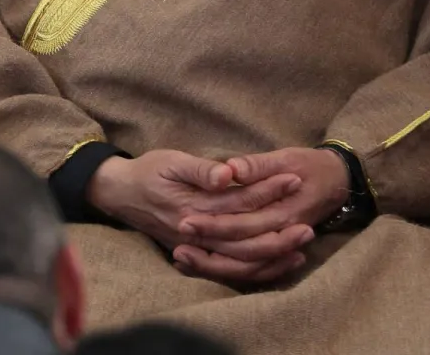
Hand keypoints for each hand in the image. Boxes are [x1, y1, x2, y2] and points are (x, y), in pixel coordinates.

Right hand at [89, 150, 313, 284]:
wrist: (120, 193)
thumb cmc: (147, 171)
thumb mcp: (171, 160)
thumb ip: (200, 169)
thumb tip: (229, 174)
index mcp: (192, 207)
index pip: (239, 202)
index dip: (268, 190)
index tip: (293, 178)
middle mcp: (196, 234)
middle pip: (245, 239)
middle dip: (279, 230)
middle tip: (309, 221)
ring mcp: (197, 248)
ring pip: (242, 260)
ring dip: (274, 254)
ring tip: (302, 243)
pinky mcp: (198, 255)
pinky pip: (232, 270)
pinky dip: (259, 268)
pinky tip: (281, 260)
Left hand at [173, 147, 348, 281]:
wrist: (338, 180)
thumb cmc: (310, 164)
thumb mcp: (286, 157)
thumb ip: (257, 164)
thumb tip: (230, 169)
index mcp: (282, 211)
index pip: (241, 224)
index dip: (212, 224)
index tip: (184, 220)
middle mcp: (280, 234)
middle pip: (240, 251)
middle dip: (207, 249)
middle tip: (177, 244)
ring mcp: (280, 243)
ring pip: (245, 266)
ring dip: (214, 265)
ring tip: (182, 258)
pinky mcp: (276, 247)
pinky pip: (253, 267)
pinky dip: (229, 270)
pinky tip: (201, 266)